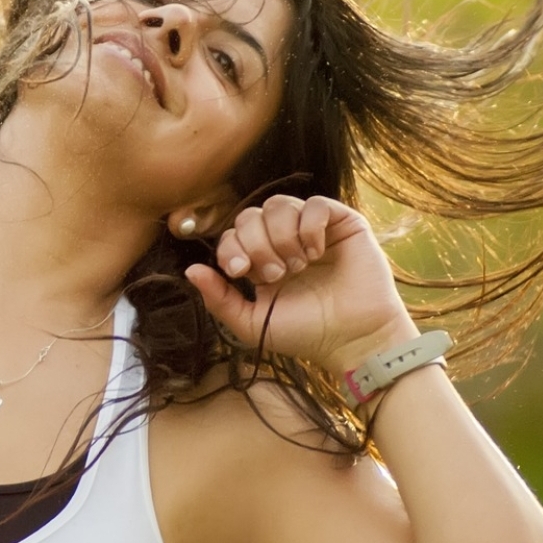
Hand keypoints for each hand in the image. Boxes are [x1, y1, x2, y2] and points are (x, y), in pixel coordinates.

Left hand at [183, 195, 418, 371]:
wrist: (353, 338)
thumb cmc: (307, 334)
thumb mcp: (253, 323)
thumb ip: (220, 299)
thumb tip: (190, 270)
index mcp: (262, 261)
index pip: (233, 234)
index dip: (231, 247)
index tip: (241, 272)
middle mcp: (285, 241)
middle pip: (251, 215)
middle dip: (256, 244)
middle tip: (276, 274)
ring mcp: (313, 230)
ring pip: (279, 205)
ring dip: (282, 237)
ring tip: (298, 265)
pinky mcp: (342, 223)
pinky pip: (315, 203)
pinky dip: (309, 227)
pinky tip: (316, 252)